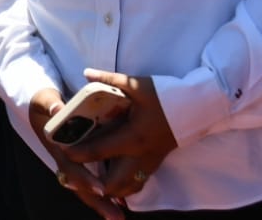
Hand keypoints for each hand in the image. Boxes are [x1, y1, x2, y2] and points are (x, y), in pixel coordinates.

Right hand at [29, 89, 122, 219]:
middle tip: (115, 217)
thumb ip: (50, 104)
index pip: (70, 167)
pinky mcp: (80, 161)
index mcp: (57, 147)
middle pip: (79, 185)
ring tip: (118, 217)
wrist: (42, 104)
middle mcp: (64, 158)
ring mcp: (72, 162)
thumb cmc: (44, 102)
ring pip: (85, 187)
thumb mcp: (44, 100)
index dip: (85, 178)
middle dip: (97, 202)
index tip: (101, 188)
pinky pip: (90, 180)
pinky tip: (118, 202)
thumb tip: (57, 110)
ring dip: (101, 203)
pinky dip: (102, 193)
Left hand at [64, 69, 178, 202]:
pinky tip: (110, 182)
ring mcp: (150, 163)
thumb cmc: (166, 95)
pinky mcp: (155, 164)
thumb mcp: (137, 85)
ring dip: (108, 188)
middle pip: (113, 184)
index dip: (80, 154)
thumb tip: (85, 72)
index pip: (101, 151)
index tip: (64, 154)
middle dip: (93, 185)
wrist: (198, 107)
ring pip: (126, 189)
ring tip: (89, 182)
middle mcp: (141, 156)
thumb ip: (109, 79)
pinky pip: (136, 184)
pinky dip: (122, 186)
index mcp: (134, 137)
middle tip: (75, 175)